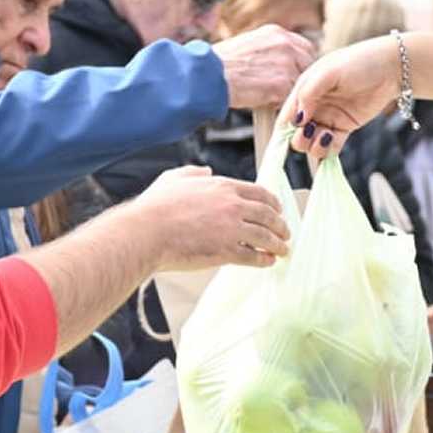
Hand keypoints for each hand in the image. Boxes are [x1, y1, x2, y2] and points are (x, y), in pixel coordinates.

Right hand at [133, 166, 288, 270]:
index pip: (258, 192)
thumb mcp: (173, 178)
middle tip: (285, 232)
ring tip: (283, 250)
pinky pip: (254, 256)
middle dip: (280, 224)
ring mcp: (232, 228)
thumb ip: (193, 172)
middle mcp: (232, 205)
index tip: (278, 210)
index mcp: (222, 186)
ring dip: (278, 244)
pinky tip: (268, 262)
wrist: (146, 232)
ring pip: (266, 236)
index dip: (272, 203)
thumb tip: (206, 171)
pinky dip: (265, 259)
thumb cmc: (154, 207)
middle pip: (268, 214)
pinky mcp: (227, 251)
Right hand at [213, 24, 316, 110]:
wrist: (209, 75)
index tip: (292, 74)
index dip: (300, 64)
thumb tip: (277, 65)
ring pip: (300, 83)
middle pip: (308, 65)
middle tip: (284, 89)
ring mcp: (286, 63)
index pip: (304, 48)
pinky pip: (291, 98)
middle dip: (299, 78)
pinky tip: (265, 103)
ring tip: (268, 97)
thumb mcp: (248, 46)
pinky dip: (281, 104)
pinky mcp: (282, 84)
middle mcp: (285, 44)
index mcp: (276, 32)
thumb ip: (268, 52)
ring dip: (289, 92)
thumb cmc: (219, 65)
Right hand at [280, 35, 398, 158]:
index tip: (290, 133)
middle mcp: (314, 107)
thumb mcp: (329, 72)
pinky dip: (328, 151)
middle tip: (311, 131)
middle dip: (299, 139)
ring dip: (314, 146)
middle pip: (296, 133)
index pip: (287, 115)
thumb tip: (297, 119)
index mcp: (304, 91)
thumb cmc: (358, 62)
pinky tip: (332, 141)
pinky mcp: (344, 128)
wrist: (391, 68)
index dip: (284, 128)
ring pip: (312, 143)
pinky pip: (331, 147)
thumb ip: (309, 92)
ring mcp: (329, 118)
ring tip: (327, 135)